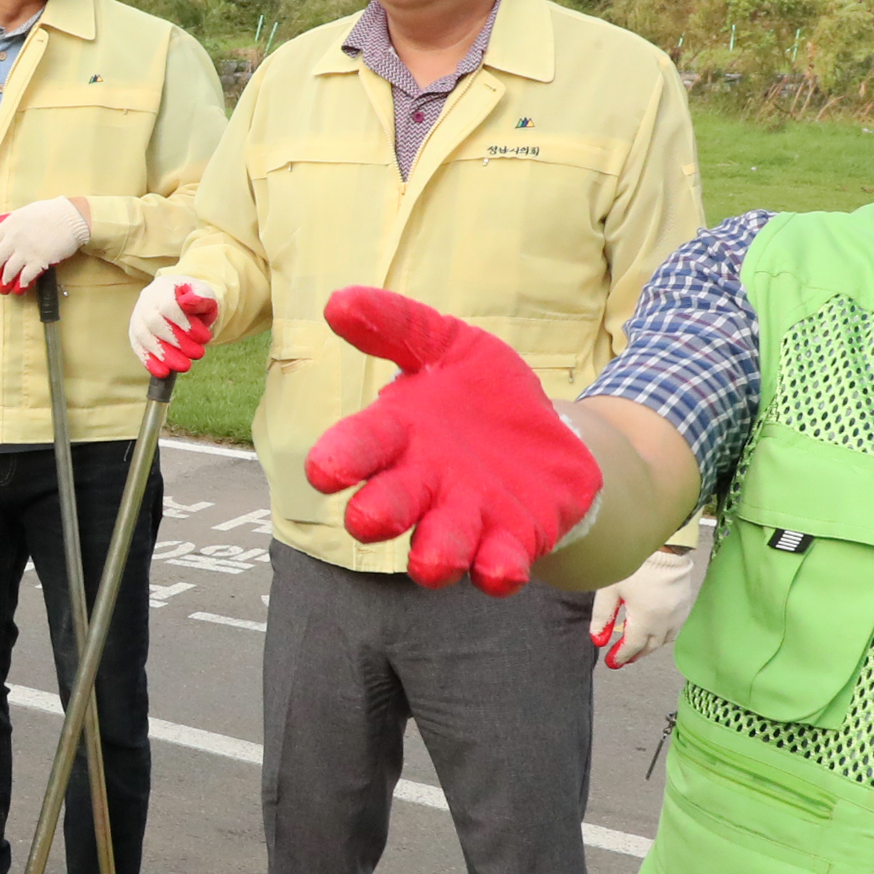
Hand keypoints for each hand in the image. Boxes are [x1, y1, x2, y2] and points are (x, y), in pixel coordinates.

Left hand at [0, 197, 93, 293]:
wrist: (71, 217)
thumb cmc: (49, 213)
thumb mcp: (21, 212)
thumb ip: (0, 219)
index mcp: (9, 225)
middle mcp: (15, 238)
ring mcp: (27, 250)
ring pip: (9, 271)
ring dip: (6, 282)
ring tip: (5, 288)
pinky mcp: (40, 260)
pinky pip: (26, 276)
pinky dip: (22, 284)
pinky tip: (21, 288)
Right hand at [128, 275, 217, 377]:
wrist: (183, 303)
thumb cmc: (195, 300)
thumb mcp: (205, 295)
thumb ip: (201, 298)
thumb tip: (188, 303)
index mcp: (163, 287)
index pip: (168, 305)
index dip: (184, 323)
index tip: (205, 338)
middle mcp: (146, 300)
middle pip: (154, 322)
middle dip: (177, 341)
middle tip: (198, 354)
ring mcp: (137, 317)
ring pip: (144, 336)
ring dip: (164, 354)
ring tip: (184, 366)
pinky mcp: (135, 333)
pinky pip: (138, 347)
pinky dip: (149, 361)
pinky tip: (163, 373)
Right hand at [305, 287, 602, 594]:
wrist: (550, 436)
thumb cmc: (482, 392)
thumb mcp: (448, 345)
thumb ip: (398, 326)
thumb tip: (338, 302)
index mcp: (397, 436)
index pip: (358, 447)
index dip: (340, 459)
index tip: (324, 470)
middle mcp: (421, 485)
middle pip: (387, 507)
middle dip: (377, 514)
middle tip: (369, 519)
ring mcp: (466, 518)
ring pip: (438, 549)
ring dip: (434, 556)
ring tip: (433, 560)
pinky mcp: (510, 541)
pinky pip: (498, 566)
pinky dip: (497, 572)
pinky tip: (501, 568)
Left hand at [591, 541, 705, 669]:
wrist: (664, 544)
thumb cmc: (635, 564)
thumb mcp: (610, 589)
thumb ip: (603, 617)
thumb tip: (598, 640)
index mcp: (646, 618)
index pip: (632, 646)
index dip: (621, 656)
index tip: (612, 663)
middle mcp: (665, 620)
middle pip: (650, 646)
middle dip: (636, 654)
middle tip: (623, 658)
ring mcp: (678, 612)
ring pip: (665, 639)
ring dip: (650, 645)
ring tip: (637, 646)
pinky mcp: (685, 603)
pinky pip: (675, 627)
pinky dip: (663, 633)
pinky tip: (654, 629)